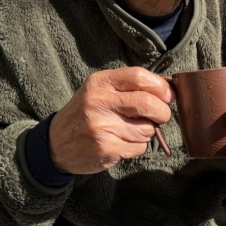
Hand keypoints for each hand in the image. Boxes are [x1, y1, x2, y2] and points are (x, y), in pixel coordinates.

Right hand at [49, 67, 174, 174]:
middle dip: (162, 111)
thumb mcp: (101, 90)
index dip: (160, 86)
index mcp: (100, 83)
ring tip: (129, 130)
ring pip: (147, 129)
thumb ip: (130, 87)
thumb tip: (168, 88)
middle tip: (160, 115)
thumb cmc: (87, 113)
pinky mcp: (106, 148)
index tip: (169, 95)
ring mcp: (101, 126)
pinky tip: (121, 142)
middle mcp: (99, 102)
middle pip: (147, 102)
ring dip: (147, 131)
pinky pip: (140, 147)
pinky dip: (138, 146)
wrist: (56, 143)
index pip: (138, 76)